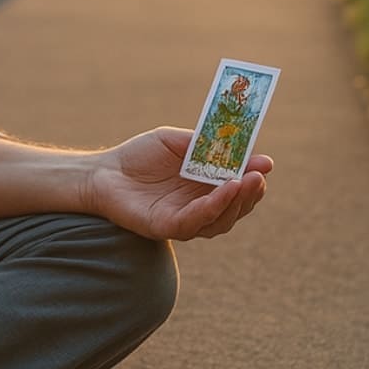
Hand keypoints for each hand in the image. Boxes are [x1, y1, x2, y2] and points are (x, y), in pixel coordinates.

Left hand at [84, 127, 272, 241]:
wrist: (102, 172)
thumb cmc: (138, 156)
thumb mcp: (175, 141)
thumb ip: (205, 143)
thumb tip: (240, 144)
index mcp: (204, 187)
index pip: (237, 188)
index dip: (253, 178)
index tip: (266, 163)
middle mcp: (198, 207)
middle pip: (235, 208)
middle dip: (251, 193)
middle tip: (261, 175)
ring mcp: (184, 219)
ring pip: (220, 220)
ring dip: (237, 201)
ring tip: (248, 181)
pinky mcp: (166, 227)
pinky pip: (195, 222)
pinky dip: (214, 207)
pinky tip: (226, 189)